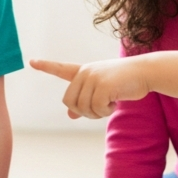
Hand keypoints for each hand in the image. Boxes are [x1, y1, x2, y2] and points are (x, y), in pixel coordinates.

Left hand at [30, 58, 150, 118]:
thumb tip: (70, 115)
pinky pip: (96, 109)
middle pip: (69, 101)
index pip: (61, 69)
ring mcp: (93, 78)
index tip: (32, 62)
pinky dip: (106, 112)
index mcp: (84, 71)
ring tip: (110, 104)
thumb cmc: (125, 82)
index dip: (46, 66)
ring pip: (82, 108)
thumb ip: (86, 101)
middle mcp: (85, 73)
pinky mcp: (103, 86)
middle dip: (83, 111)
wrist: (145, 72)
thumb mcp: (103, 91)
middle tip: (100, 109)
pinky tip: (115, 103)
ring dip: (97, 113)